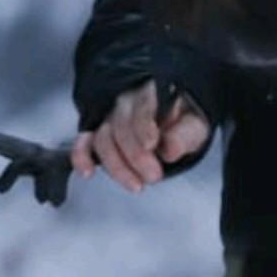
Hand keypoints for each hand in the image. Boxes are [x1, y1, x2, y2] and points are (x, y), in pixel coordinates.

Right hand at [70, 80, 210, 192]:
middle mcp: (127, 101)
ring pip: (102, 138)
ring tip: (137, 185)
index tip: (152, 144)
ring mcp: (110, 118)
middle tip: (154, 175)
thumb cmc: (183, 122)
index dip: (144, 124)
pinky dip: (81, 156)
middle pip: (121, 125)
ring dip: (116, 165)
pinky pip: (83, 143)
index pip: (143, 104)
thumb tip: (170, 149)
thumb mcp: (195, 125)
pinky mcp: (97, 135)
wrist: (172, 124)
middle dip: (136, 155)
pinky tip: (87, 172)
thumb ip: (185, 135)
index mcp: (153, 92)